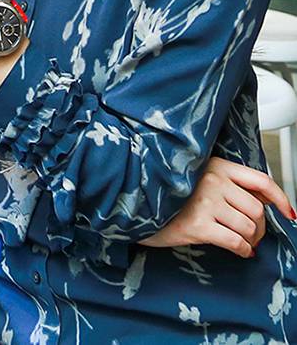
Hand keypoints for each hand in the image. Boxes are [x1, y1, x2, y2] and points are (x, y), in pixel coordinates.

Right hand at [141, 157, 293, 256]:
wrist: (134, 202)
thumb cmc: (167, 191)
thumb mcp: (197, 177)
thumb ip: (227, 182)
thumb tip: (264, 201)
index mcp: (214, 164)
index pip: (260, 179)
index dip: (280, 197)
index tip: (288, 212)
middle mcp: (212, 180)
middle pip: (256, 209)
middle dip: (259, 227)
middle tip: (251, 233)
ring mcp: (204, 201)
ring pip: (249, 227)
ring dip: (250, 240)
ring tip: (240, 241)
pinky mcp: (198, 225)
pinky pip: (236, 243)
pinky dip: (242, 250)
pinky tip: (238, 250)